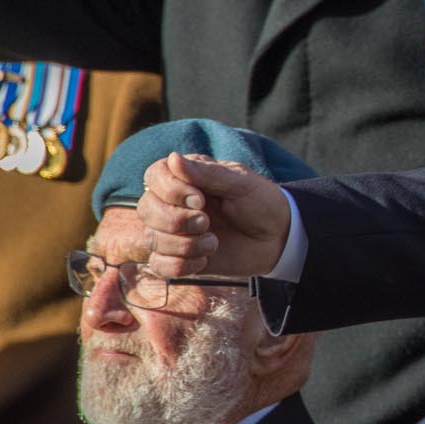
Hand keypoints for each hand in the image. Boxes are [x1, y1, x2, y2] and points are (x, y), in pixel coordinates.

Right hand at [136, 153, 288, 276]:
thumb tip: (172, 158)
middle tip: (207, 222)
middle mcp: (172, 203)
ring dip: (185, 244)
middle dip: (176, 221)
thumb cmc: (261, 202)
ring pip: (152, 239)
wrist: (278, 238)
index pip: (154, 176)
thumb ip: (207, 173)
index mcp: (186, 177)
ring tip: (214, 242)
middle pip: (147, 209)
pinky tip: (205, 259)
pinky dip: (182, 265)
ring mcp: (172, 231)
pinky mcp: (177, 257)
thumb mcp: (241, 183)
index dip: (170, 190)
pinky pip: (159, 265)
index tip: (200, 199)